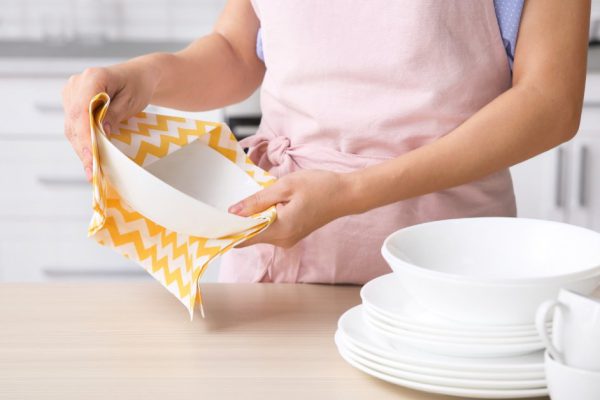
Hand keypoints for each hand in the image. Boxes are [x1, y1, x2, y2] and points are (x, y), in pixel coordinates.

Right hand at [62, 62, 159, 180]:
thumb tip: (101, 133)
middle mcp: (76, 84)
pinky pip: (74, 127)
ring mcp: (71, 94)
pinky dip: (83, 144)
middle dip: (83, 149)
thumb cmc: (138, 85)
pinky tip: (90, 161)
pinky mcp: (72, 104)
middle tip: (93, 172)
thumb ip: (115, 114)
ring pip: (71, 127)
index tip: (92, 156)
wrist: (137, 76)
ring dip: (82, 150)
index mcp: (93, 77)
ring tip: (92, 172)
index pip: (82, 110)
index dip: (85, 135)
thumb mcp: (132, 100)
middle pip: (74, 121)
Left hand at [228, 170, 354, 247]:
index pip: (244, 238)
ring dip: (251, 219)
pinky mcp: (292, 234)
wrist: (346, 194)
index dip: (226, 231)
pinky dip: (262, 219)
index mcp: (280, 229)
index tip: (212, 222)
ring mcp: (288, 239)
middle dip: (237, 223)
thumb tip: (234, 210)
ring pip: (259, 232)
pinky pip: (270, 229)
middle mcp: (283, 240)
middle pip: (250, 236)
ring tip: (243, 201)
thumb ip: (258, 200)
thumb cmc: (320, 187)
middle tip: (225, 205)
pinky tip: (261, 204)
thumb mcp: (286, 186)